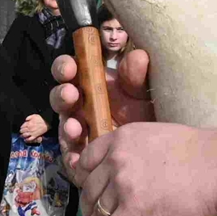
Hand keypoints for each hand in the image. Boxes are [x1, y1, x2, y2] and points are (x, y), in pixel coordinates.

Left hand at [20, 113, 46, 142]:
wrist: (46, 123)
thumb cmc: (41, 119)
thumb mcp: (34, 115)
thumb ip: (29, 117)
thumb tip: (25, 120)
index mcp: (28, 123)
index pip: (22, 126)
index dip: (21, 127)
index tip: (22, 128)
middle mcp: (29, 128)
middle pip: (22, 131)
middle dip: (21, 131)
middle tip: (21, 131)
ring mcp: (32, 132)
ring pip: (24, 135)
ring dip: (22, 135)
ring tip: (22, 135)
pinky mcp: (35, 136)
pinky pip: (29, 139)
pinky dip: (26, 140)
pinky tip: (25, 140)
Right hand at [51, 48, 154, 165]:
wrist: (156, 150)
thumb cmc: (146, 114)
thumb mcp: (145, 94)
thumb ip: (139, 77)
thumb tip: (138, 56)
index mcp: (91, 84)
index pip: (70, 70)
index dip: (65, 66)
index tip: (71, 67)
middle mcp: (80, 106)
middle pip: (61, 97)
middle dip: (62, 94)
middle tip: (70, 94)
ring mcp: (79, 131)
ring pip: (64, 126)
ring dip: (67, 125)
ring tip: (75, 127)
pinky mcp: (81, 156)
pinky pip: (71, 157)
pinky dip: (72, 157)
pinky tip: (77, 158)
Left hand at [75, 122, 216, 215]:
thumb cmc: (198, 153)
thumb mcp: (155, 138)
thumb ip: (133, 151)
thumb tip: (127, 170)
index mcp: (120, 140)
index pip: (86, 161)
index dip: (84, 179)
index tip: (88, 191)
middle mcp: (116, 161)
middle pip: (89, 191)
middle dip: (90, 208)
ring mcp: (123, 186)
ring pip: (97, 214)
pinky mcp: (134, 210)